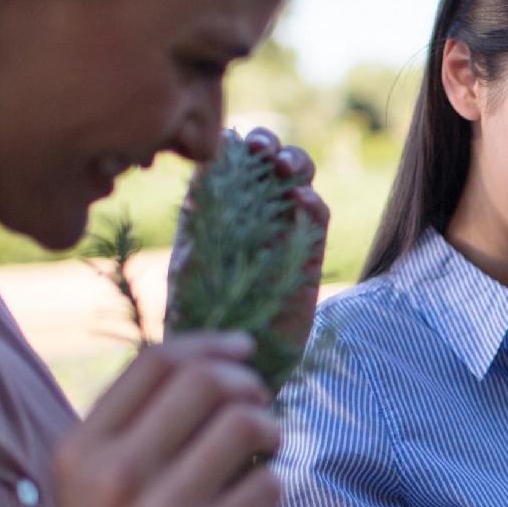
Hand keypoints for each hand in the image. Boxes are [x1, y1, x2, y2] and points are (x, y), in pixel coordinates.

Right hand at [43, 334, 283, 506]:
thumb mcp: (91, 494)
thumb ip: (133, 435)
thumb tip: (208, 370)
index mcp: (81, 450)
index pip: (156, 362)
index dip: (211, 345)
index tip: (243, 350)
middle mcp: (115, 474)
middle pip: (205, 381)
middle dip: (248, 384)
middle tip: (261, 408)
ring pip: (245, 424)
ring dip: (271, 430)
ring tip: (269, 452)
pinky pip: (268, 484)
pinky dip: (277, 485)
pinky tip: (265, 501)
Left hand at [170, 127, 330, 358]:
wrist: (234, 365)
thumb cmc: (199, 322)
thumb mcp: (189, 267)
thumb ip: (199, 222)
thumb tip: (207, 171)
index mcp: (215, 212)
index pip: (228, 163)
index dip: (234, 145)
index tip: (232, 141)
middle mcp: (251, 217)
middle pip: (267, 164)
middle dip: (268, 146)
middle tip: (263, 150)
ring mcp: (283, 233)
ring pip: (298, 181)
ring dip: (295, 164)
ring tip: (282, 166)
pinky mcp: (308, 255)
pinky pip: (318, 218)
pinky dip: (312, 201)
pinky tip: (300, 199)